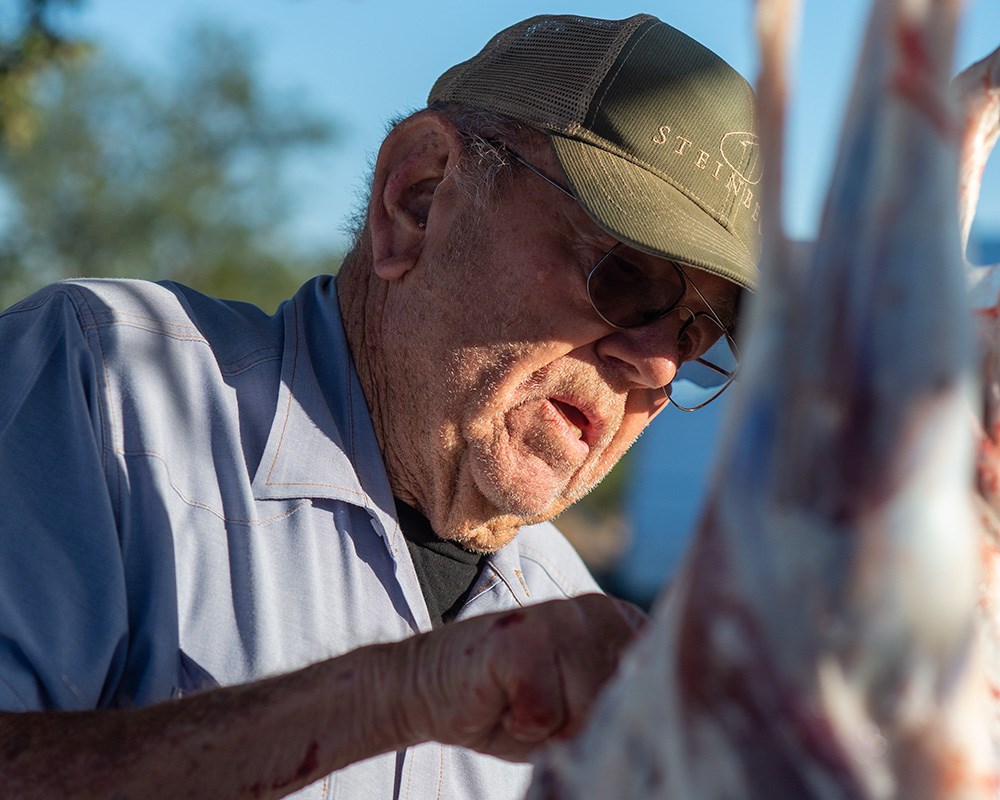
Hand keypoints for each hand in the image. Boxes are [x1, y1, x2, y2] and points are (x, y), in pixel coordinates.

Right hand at [401, 594, 645, 760]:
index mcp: (621, 623)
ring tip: (525, 702)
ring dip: (552, 726)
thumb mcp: (583, 704)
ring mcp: (558, 614)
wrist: (435, 687)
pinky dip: (522, 724)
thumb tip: (659, 721)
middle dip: (583, 723)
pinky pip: (544, 710)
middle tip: (546, 708)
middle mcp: (597, 609)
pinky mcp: (519, 634)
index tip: (578, 710)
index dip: (619, 717)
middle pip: (622, 702)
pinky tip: (504, 702)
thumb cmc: (517, 703)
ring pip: (586, 708)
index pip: (656, 687)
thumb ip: (623, 699)